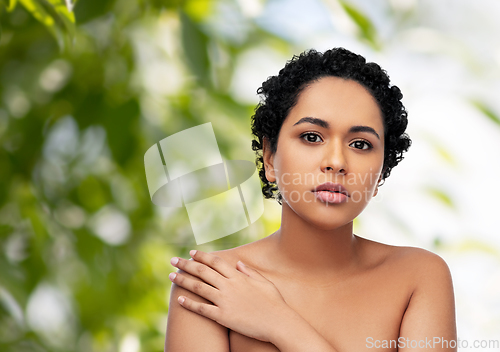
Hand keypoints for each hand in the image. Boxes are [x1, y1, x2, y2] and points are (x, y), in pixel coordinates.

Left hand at [169, 250, 290, 342]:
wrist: (279, 323)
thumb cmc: (274, 303)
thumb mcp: (264, 282)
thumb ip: (250, 272)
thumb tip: (238, 263)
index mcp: (238, 276)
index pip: (215, 262)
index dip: (202, 256)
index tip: (191, 252)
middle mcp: (229, 286)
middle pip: (202, 271)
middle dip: (186, 264)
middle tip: (173, 260)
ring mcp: (225, 301)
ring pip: (198, 287)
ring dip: (183, 281)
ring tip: (171, 276)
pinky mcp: (222, 316)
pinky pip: (201, 308)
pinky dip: (189, 304)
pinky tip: (179, 300)